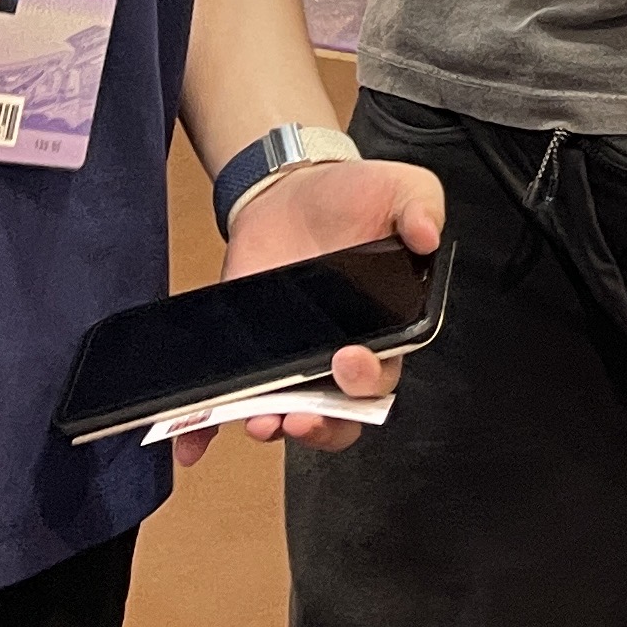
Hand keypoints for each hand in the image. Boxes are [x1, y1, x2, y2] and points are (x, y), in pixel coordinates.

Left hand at [175, 152, 450, 465]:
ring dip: (274, 427)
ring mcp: (291, 360)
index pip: (383, 377)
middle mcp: (339, 356)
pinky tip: (198, 438)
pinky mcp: (249, 356)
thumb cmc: (354, 197)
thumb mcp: (401, 188)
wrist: (290, 191)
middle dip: (324, 424)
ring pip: (289, 416)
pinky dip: (213, 428)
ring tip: (261, 420)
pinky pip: (233, 404)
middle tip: (303, 412)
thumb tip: (428, 235)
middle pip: (340, 416)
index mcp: (386, 328)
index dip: (368, 384)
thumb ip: (422, 207)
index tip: (350, 361)